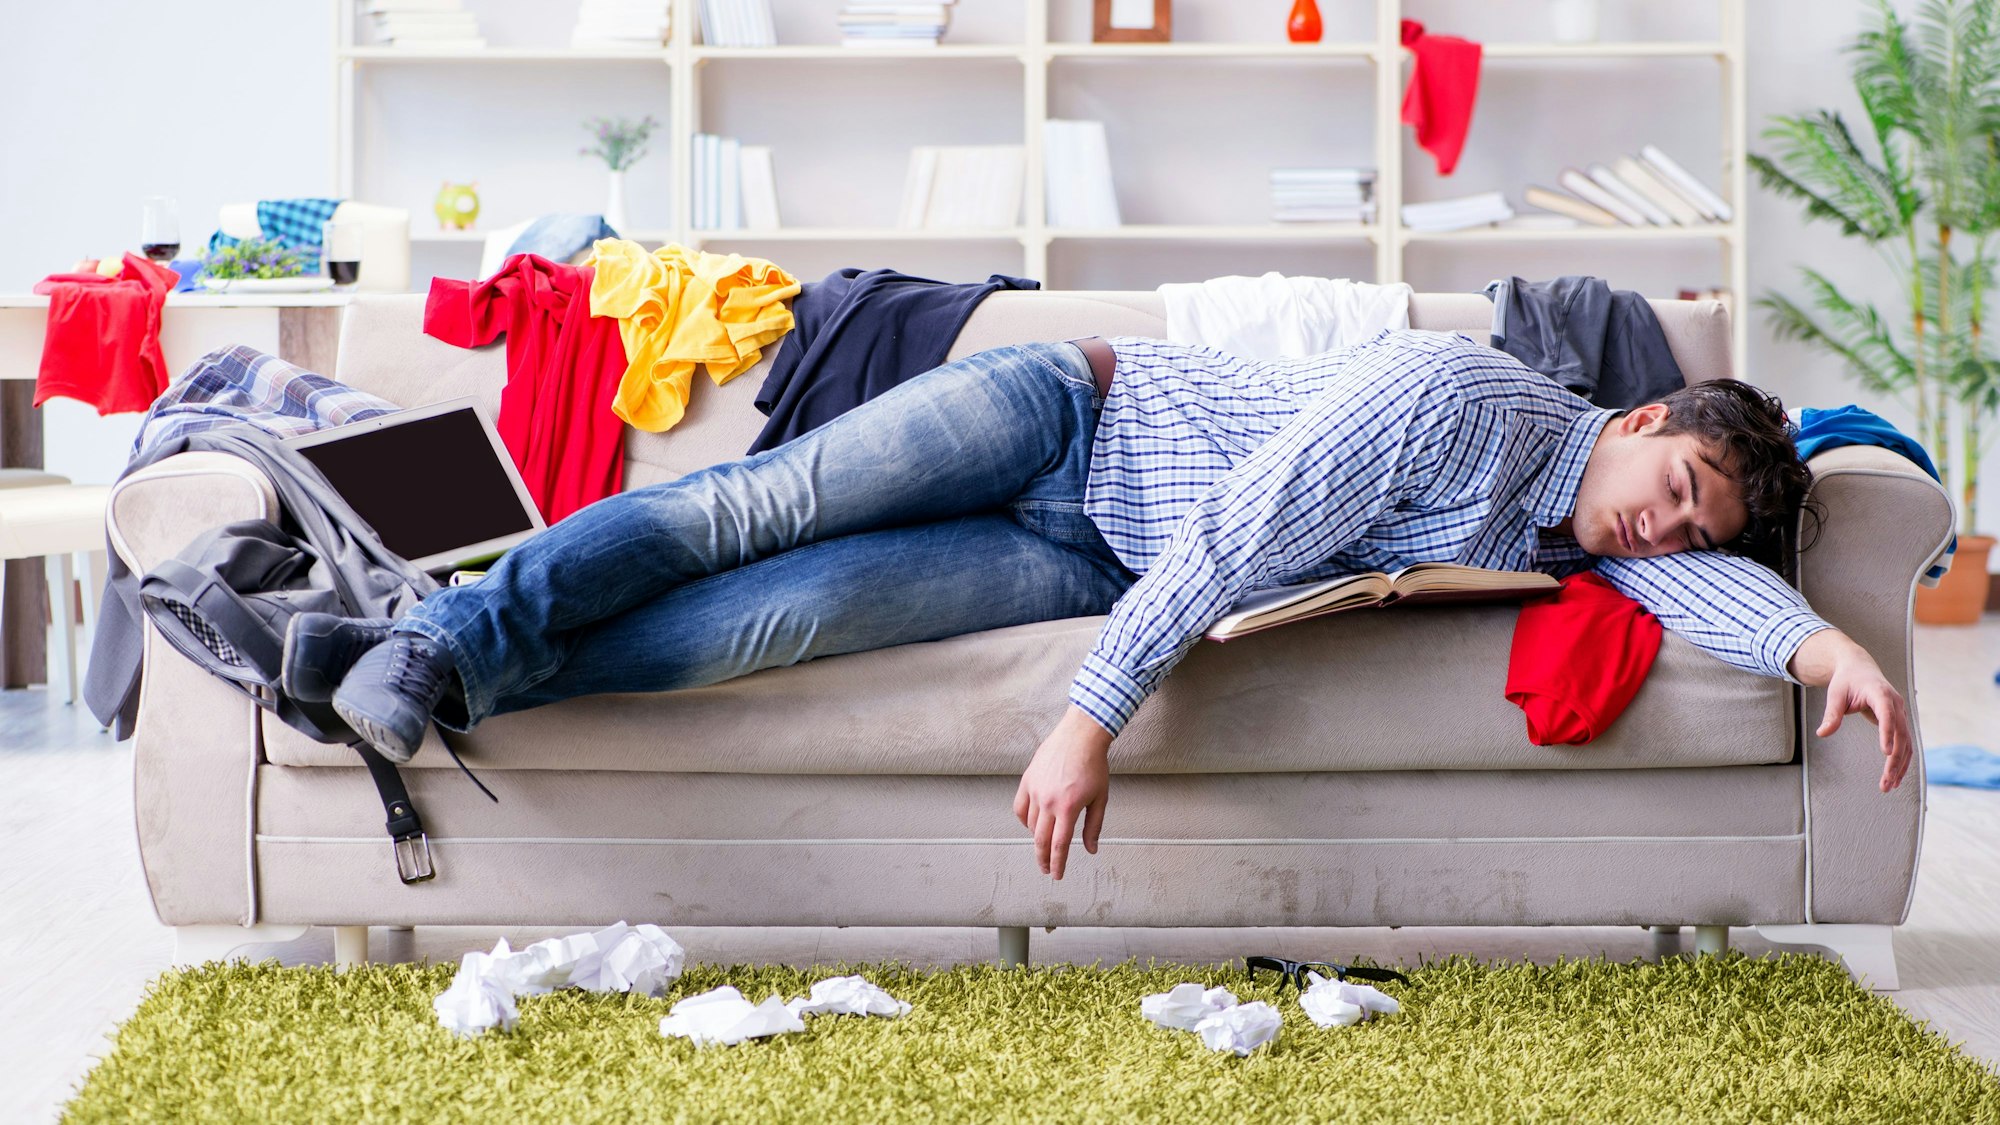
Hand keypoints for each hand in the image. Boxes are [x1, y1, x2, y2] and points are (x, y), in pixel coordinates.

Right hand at [1012, 705, 1112, 879]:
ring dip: (1035, 839)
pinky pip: (1020, 807)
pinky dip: (1024, 820)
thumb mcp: (1100, 798)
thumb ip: (1094, 826)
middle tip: (1046, 870)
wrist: (1080, 736)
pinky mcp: (1027, 780)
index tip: (1057, 875)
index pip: (1059, 845)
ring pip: (1029, 825)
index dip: (1058, 863)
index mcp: (1068, 808)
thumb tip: (1091, 849)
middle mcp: (1048, 802)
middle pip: (1041, 840)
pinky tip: (1032, 824)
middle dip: (1043, 859)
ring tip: (1043, 845)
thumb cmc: (1094, 766)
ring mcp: (1035, 790)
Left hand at [1818, 649, 1914, 792]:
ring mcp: (1901, 714)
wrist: (1860, 668)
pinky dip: (1901, 760)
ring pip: (1906, 743)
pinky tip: (1895, 777)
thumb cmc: (1846, 681)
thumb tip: (1822, 733)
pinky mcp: (1900, 722)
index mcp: (1881, 694)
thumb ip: (1832, 714)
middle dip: (1894, 760)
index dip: (1888, 733)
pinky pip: (1905, 743)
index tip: (1886, 753)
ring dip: (1900, 765)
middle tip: (1886, 782)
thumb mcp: (1835, 694)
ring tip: (1889, 785)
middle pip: (1900, 735)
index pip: (1888, 715)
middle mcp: (1896, 704)